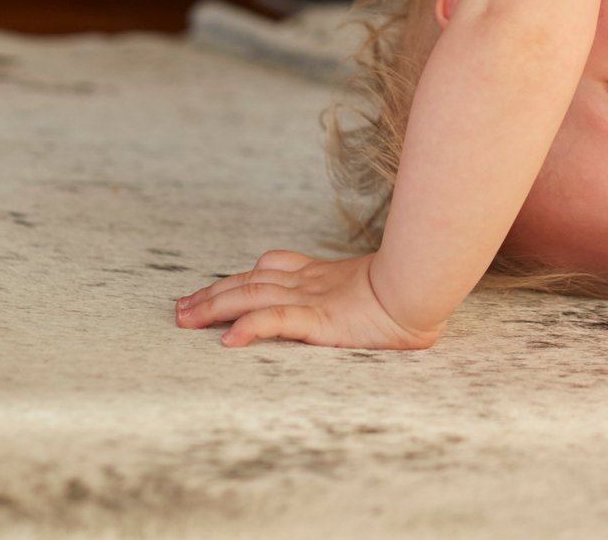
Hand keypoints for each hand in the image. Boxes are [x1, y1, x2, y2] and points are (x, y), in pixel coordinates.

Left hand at [174, 249, 443, 350]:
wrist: (427, 286)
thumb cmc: (417, 289)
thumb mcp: (383, 287)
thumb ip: (365, 290)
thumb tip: (366, 302)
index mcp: (325, 275)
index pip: (273, 268)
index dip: (241, 277)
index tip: (216, 287)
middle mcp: (312, 282)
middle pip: (250, 281)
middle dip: (212, 293)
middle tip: (181, 308)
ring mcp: (313, 298)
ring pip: (251, 295)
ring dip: (214, 306)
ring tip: (184, 318)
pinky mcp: (319, 317)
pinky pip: (276, 319)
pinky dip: (248, 326)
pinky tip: (228, 339)